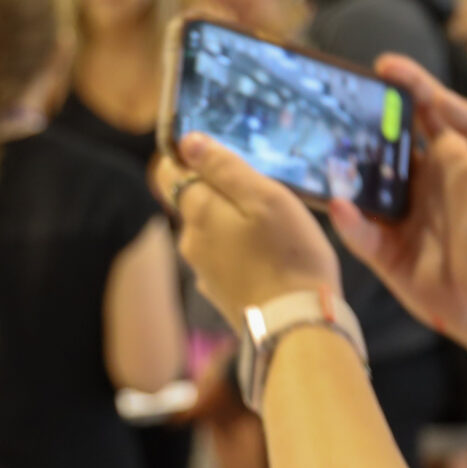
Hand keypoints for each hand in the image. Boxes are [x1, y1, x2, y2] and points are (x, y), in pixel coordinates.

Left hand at [155, 137, 341, 329]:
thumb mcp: (265, 197)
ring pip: (211, 232)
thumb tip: (189, 141)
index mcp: (197, 212)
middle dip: (220, 193)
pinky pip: (225, 260)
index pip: (168, 172)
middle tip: (263, 193)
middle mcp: (190, 242)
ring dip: (233, 225)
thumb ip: (224, 168)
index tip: (219, 156)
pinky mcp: (221, 293)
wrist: (297, 326)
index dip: (188, 158)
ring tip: (273, 228)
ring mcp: (204, 271)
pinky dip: (241, 252)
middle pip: (193, 202)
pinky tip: (270, 257)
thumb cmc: (289, 255)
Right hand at [329, 54, 466, 358]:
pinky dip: (348, 219)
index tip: (380, 66)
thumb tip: (436, 95)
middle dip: (358, 123)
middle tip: (334, 104)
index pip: (421, 112)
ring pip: (360, 185)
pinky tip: (342, 204)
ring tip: (321, 150)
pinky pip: (358, 232)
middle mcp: (421, 183)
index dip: (404, 86)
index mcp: (449, 158)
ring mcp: (400, 217)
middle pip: (381, 144)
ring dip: (342, 168)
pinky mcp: (385, 253)